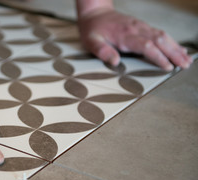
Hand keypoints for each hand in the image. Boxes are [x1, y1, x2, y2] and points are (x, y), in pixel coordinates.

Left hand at [78, 9, 192, 70]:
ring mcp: (141, 27)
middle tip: (185, 65)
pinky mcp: (142, 27)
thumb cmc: (92, 29)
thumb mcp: (90, 41)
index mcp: (125, 35)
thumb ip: (102, 51)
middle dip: (174, 53)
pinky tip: (178, 49)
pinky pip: (160, 34)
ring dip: (176, 48)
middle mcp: (136, 29)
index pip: (146, 46)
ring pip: (163, 36)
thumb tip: (114, 62)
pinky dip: (171, 42)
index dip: (158, 57)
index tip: (167, 66)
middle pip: (160, 40)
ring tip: (187, 60)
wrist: (95, 13)